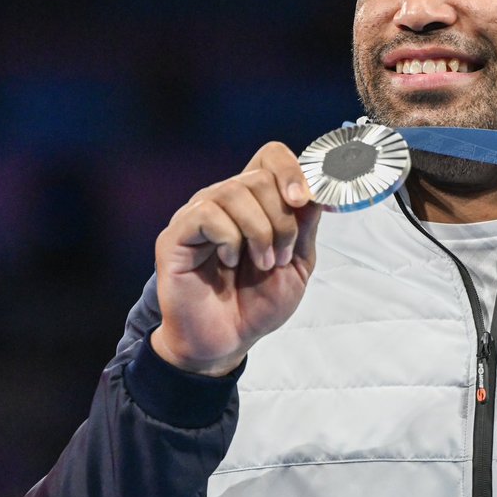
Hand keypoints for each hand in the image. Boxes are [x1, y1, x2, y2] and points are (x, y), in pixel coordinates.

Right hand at [151, 142, 320, 375]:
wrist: (227, 341)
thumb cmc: (258, 303)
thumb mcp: (298, 264)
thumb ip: (306, 226)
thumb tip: (319, 189)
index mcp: (255, 202)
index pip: (272, 156)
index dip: (295, 171)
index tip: (309, 202)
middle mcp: (225, 200)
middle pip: (260, 176)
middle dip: (283, 219)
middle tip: (281, 256)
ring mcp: (198, 214)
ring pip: (235, 191)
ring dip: (260, 231)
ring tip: (262, 264)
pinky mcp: (177, 235)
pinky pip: (207, 213)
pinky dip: (229, 239)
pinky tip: (228, 262)